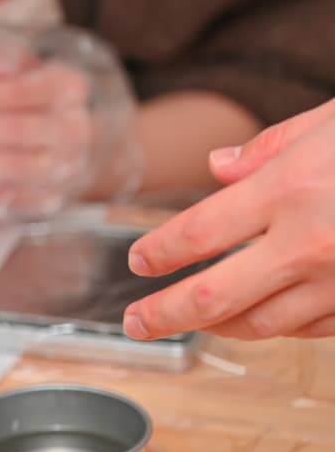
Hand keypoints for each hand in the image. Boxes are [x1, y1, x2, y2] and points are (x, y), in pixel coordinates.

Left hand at [0, 26, 141, 219]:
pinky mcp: (52, 198)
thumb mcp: (30, 72)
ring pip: (18, 168)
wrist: (77, 146)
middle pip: (19, 132)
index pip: (23, 93)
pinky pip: (17, 200)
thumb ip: (10, 64)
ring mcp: (65, 167)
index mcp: (67, 90)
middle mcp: (73, 130)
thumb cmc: (37, 103)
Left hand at [125, 99, 334, 340]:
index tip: (137, 262)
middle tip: (135, 323)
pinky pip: (312, 328)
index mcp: (287, 189)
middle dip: (162, 315)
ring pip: (260, 323)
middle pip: (211, 297)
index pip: (195, 234)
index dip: (156, 253)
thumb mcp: (329, 122)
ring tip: (191, 322)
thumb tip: (215, 167)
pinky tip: (261, 317)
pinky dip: (279, 325)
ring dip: (219, 326)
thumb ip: (265, 147)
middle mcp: (308, 242)